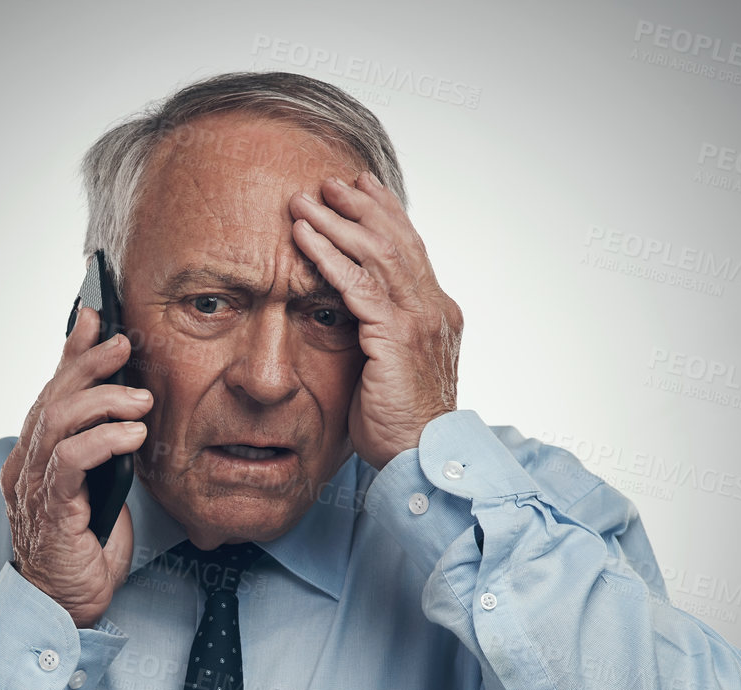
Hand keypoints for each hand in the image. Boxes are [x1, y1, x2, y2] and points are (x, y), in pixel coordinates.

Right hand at [0, 306, 149, 627]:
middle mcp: (27, 463)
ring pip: (57, 420)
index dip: (71, 352)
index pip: (52, 391)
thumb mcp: (103, 485)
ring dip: (102, 401)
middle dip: (88, 363)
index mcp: (36, 454)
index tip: (96, 319)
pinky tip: (132, 435)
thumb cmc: (86, 551)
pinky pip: (69, 460)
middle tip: (124, 344)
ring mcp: (33, 486)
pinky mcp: (49, 509)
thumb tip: (134, 408)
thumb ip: (106, 449)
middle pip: (52, 396)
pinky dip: (102, 440)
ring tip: (141, 400)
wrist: (67, 606)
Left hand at [288, 171, 462, 469]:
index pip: (411, 250)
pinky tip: (304, 238)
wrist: (422, 457)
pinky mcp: (395, 336)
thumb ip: (380, 337)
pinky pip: (356, 284)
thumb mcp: (392, 370)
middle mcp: (433, 308)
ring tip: (306, 200)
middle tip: (332, 181)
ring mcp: (418, 319)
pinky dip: (327, 256)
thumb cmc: (401, 425)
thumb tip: (354, 320)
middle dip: (362, 206)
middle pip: (396, 240)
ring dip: (337, 222)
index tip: (362, 189)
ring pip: (375, 253)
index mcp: (436, 313)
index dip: (386, 215)